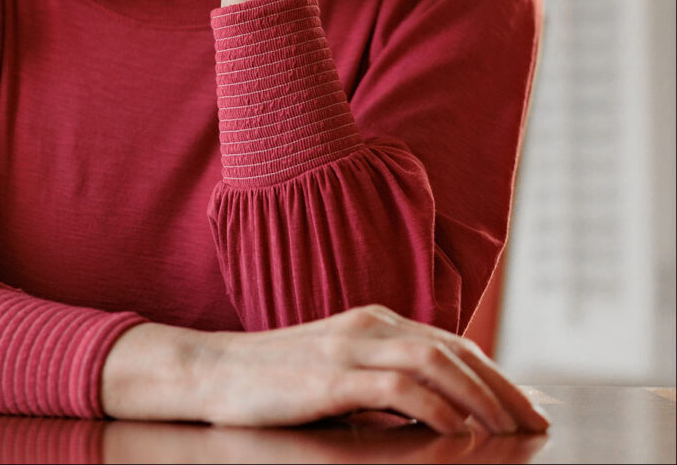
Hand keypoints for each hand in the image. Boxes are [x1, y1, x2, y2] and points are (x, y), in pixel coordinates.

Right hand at [102, 307, 549, 434]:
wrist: (214, 370)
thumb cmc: (276, 378)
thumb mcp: (339, 372)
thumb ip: (383, 380)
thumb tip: (438, 410)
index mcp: (372, 321)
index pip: (449, 343)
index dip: (495, 373)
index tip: (530, 404)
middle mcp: (368, 325)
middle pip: (452, 350)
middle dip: (502, 387)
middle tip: (538, 422)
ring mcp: (349, 347)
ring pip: (435, 362)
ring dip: (480, 397)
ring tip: (511, 430)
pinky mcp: (332, 375)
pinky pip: (399, 387)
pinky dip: (437, 406)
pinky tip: (457, 429)